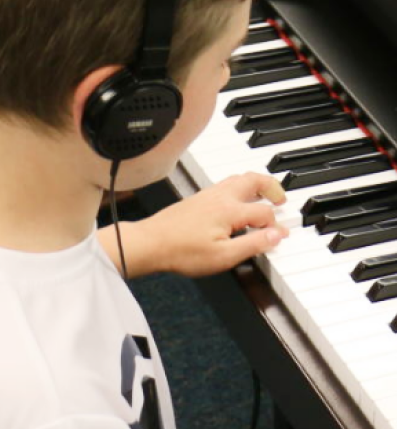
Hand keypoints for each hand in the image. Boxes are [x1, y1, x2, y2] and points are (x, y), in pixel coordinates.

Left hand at [100, 173, 287, 278]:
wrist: (151, 242)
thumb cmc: (183, 251)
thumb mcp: (224, 256)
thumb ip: (253, 244)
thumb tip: (277, 235)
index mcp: (229, 209)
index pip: (264, 212)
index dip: (277, 225)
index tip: (283, 235)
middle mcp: (219, 196)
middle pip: (252, 180)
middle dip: (271, 186)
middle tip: (282, 199)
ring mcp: (208, 195)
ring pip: (238, 179)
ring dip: (256, 184)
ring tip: (266, 196)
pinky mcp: (199, 198)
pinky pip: (226, 184)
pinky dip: (241, 187)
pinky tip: (240, 201)